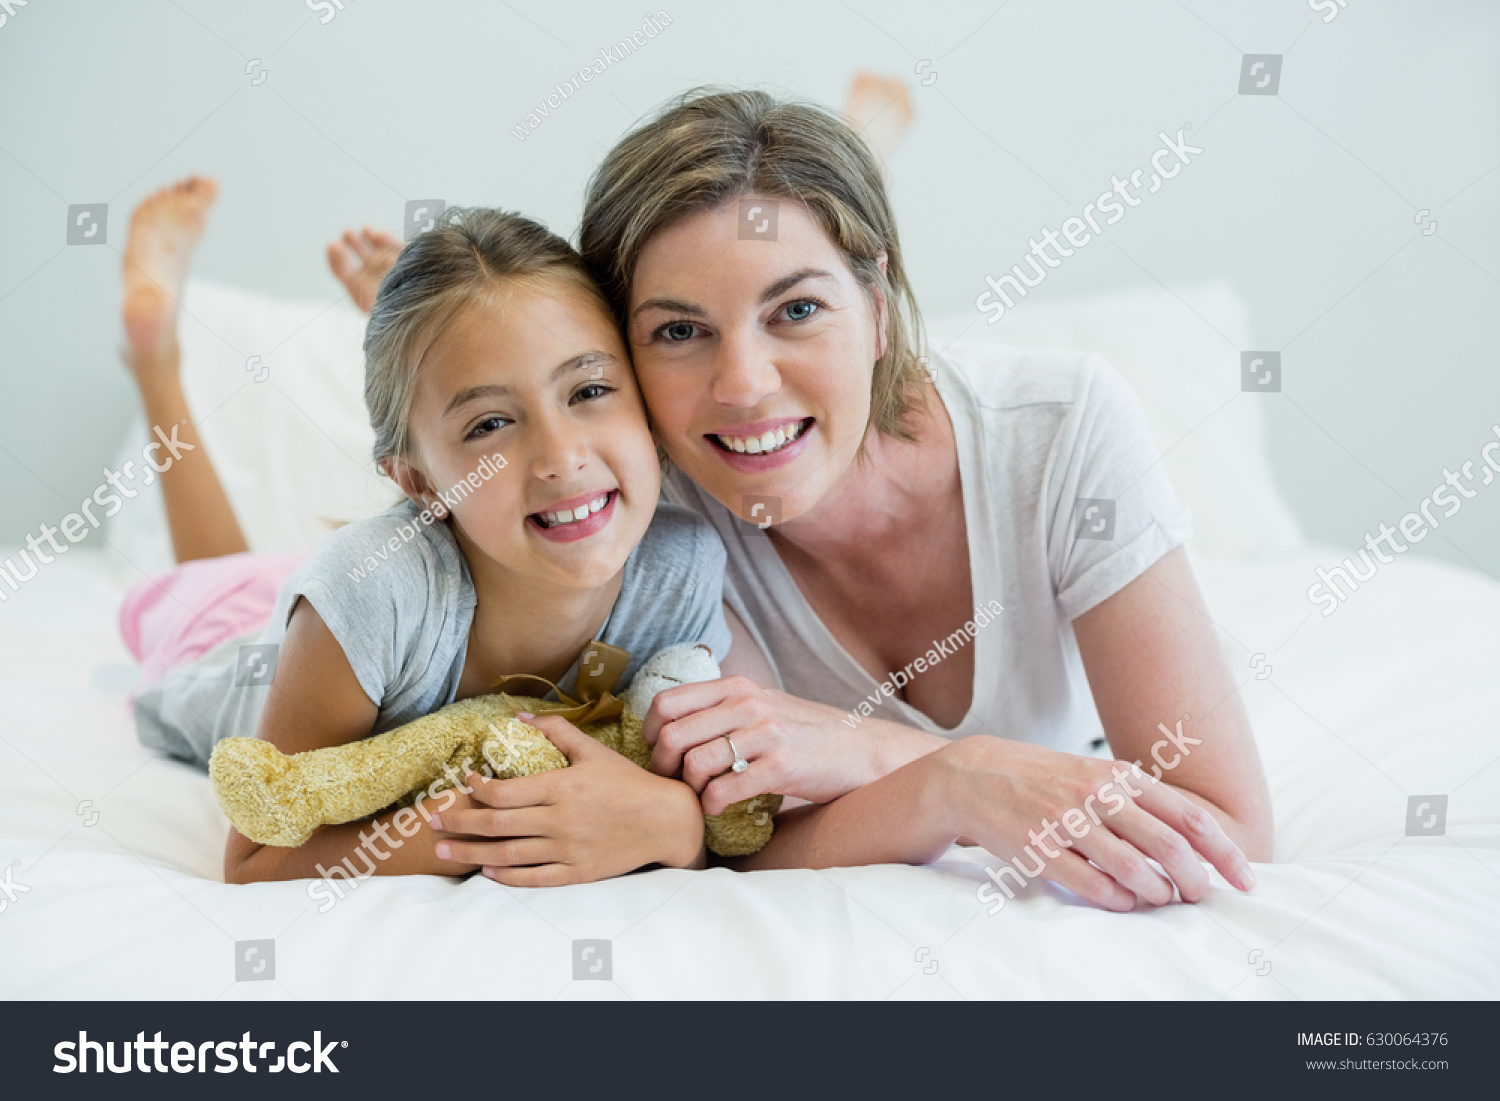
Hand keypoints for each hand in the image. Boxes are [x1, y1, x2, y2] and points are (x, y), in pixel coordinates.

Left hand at [428, 713, 703, 885]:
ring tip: (442, 852)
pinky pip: (533, 878)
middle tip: (430, 823)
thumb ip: (556, 731)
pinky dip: (506, 876)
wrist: (666, 821)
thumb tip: (518, 717)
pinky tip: (486, 872)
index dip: (477, 789)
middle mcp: (560, 820)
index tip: (464, 783)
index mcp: (562, 786)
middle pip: (496, 825)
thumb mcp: (594, 751)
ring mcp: (567, 849)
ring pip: (506, 855)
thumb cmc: (628, 782)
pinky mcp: (577, 872)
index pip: (504, 791)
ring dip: (469, 854)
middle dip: (458, 824)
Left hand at [644, 676, 938, 814]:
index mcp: (737, 686)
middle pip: (673, 735)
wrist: (862, 750)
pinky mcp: (782, 767)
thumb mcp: (762, 704)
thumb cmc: (805, 732)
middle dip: (663, 767)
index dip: (650, 732)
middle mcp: (748, 704)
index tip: (658, 752)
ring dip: (688, 789)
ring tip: (699, 796)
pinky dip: (712, 806)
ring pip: (695, 763)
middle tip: (672, 783)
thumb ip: (722, 707)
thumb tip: (670, 723)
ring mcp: (766, 734)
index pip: (667, 702)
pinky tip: (719, 808)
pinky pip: (725, 790)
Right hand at [929, 736, 1256, 911]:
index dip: (1224, 852)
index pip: (1190, 817)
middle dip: (1195, 881)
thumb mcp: (1095, 775)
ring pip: (1134, 870)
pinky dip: (1118, 900)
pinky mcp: (1040, 850)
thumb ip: (1139, 802)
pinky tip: (1124, 900)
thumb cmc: (1044, 779)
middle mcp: (1097, 795)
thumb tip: (1193, 843)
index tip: (1245, 879)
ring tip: (1161, 898)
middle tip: (1198, 896)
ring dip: (1157, 893)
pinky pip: (1093, 886)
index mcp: (1118, 776)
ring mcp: (1067, 822)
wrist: (973, 776)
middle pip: (1169, 847)